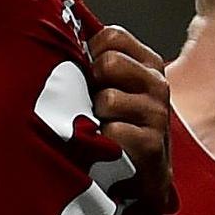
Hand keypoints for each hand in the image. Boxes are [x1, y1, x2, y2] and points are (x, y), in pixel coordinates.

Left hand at [91, 24, 174, 211]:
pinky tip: (106, 148)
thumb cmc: (119, 126)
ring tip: (100, 129)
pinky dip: (100, 142)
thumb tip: (57, 35)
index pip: (112, 36)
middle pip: (108, 62)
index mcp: (148, 64)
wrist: (142, 179)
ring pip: (107, 99)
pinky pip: (111, 131)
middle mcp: (158, 84)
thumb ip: (95, 61)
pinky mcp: (151, 144)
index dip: (90, 52)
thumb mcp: (113, 87)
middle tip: (93, 107)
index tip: (88, 75)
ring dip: (93, 117)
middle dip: (91, 85)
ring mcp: (157, 114)